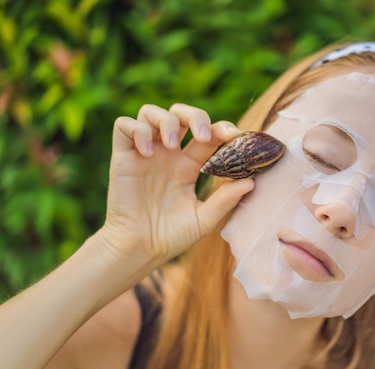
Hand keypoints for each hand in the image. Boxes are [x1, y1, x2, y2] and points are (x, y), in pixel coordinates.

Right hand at [99, 103, 253, 264]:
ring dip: (167, 120)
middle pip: (181, 114)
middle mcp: (167, 154)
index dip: (221, 129)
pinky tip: (147, 153)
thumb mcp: (204, 219)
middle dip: (195, 116)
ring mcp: (145, 153)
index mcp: (189, 166)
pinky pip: (124, 125)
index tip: (234, 136)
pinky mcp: (122, 157)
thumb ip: (225, 200)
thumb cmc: (171, 237)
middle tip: (203, 136)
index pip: (208, 134)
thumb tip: (251, 181)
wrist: (140, 250)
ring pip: (151, 112)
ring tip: (172, 145)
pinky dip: (138, 131)